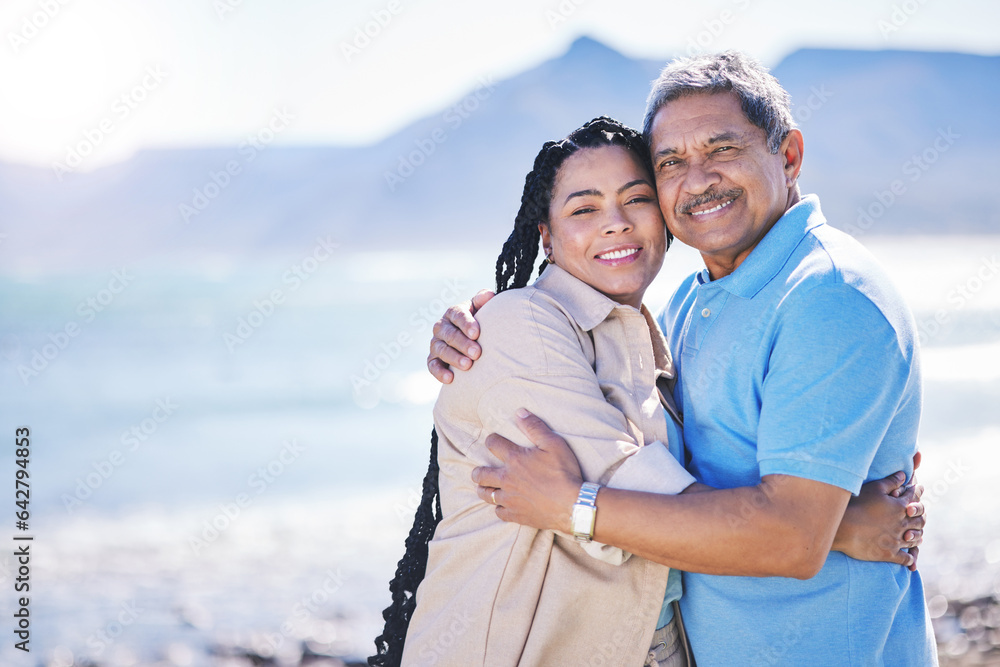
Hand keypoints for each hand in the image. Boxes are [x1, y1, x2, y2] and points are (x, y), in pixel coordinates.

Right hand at [427, 289, 493, 383]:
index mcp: (454, 312)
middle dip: (463, 343)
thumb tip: (489, 295)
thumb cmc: (482, 323)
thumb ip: (484, 300)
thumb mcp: (483, 309)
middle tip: (477, 353)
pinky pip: (432, 366)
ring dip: (454, 358)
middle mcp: (442, 326)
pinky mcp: (433, 359)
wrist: (475, 342)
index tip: (477, 333)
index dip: (466, 323)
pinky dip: (439, 372)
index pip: (458, 315)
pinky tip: (451, 379)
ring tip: (468, 366)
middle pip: (449, 334)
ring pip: (441, 350)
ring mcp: (436, 343)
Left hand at [471, 409, 582, 532]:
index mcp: (515, 459)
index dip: (491, 440)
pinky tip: (502, 506)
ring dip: (483, 490)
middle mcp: (507, 479)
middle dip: (478, 471)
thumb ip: (535, 427)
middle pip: (481, 474)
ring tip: (485, 488)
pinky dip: (499, 508)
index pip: (493, 444)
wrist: (572, 504)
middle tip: (480, 470)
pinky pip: (499, 512)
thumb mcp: (553, 443)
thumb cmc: (564, 472)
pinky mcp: (516, 514)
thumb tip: (520, 412)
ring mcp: (510, 498)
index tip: (493, 441)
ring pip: (486, 495)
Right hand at [835, 471, 924, 569]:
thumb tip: (905, 475)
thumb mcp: (874, 488)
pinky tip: (910, 559)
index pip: (914, 498)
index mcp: (900, 507)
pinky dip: (910, 559)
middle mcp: (902, 524)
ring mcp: (896, 540)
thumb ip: (891, 482)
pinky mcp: (889, 554)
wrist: (844, 528)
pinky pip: (905, 558)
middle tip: (920, 516)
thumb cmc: (857, 505)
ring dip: (917, 537)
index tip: (919, 488)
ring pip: (914, 540)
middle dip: (921, 517)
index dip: (917, 492)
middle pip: (919, 521)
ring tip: (916, 536)